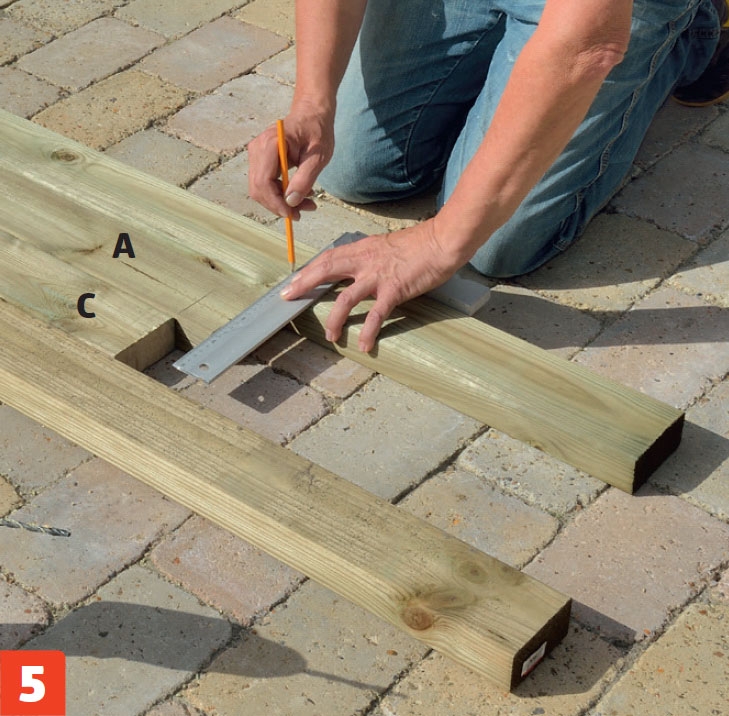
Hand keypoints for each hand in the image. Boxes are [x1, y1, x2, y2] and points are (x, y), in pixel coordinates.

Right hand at [248, 106, 333, 218]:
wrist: (311, 114)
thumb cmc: (317, 131)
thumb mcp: (318, 157)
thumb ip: (304, 179)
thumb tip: (291, 202)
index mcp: (271, 144)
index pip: (264, 182)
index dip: (275, 202)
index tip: (292, 214)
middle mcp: (258, 148)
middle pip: (258, 188)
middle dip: (278, 205)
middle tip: (302, 213)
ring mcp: (256, 154)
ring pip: (260, 189)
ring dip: (280, 202)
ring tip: (305, 204)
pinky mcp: (260, 160)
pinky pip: (264, 184)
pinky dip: (280, 194)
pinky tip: (298, 194)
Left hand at [282, 219, 460, 352]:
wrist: (442, 241)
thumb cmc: (421, 244)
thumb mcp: (388, 245)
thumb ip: (372, 256)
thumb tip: (361, 268)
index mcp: (363, 248)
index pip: (329, 257)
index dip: (309, 269)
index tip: (294, 280)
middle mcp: (365, 260)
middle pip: (326, 270)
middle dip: (304, 284)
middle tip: (288, 297)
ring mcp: (378, 276)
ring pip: (346, 298)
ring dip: (334, 319)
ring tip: (330, 335)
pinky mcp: (394, 290)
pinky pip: (376, 314)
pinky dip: (368, 331)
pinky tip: (363, 345)